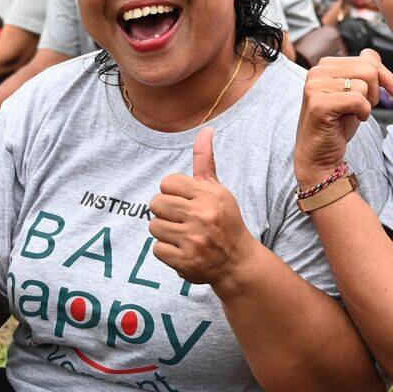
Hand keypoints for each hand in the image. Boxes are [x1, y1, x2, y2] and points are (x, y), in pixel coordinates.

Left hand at [149, 129, 255, 288]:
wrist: (238, 262)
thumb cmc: (225, 221)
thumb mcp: (218, 190)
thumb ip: (205, 161)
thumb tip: (206, 129)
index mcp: (209, 195)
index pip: (167, 183)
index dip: (173, 193)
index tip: (186, 202)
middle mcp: (202, 216)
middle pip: (156, 204)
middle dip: (165, 212)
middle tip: (182, 220)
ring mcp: (193, 240)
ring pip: (154, 227)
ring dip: (165, 232)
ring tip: (183, 235)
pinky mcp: (185, 261)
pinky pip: (157, 249)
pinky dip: (167, 252)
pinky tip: (183, 250)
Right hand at [294, 49, 392, 186]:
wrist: (319, 156)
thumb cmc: (338, 126)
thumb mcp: (355, 95)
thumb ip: (362, 73)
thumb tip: (371, 53)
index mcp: (326, 65)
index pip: (368, 58)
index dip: (389, 78)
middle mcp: (317, 71)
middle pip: (369, 69)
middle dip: (376, 93)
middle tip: (364, 109)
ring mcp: (315, 86)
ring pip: (364, 84)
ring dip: (367, 105)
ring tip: (353, 115)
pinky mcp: (318, 103)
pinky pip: (358, 100)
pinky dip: (363, 113)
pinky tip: (353, 120)